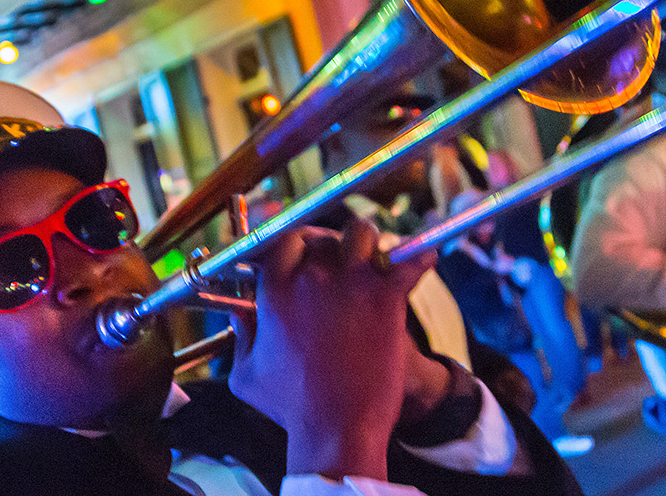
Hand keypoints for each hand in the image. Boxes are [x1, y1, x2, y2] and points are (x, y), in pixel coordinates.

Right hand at [230, 220, 436, 478]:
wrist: (338, 430)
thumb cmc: (293, 408)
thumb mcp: (247, 377)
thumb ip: (241, 338)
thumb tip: (239, 314)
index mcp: (274, 292)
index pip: (281, 240)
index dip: (293, 242)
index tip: (303, 251)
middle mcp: (311, 279)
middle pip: (322, 236)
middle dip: (330, 243)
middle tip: (341, 259)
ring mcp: (350, 285)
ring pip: (360, 235)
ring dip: (367, 242)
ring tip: (373, 257)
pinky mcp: (386, 299)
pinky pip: (408, 261)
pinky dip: (420, 255)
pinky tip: (426, 255)